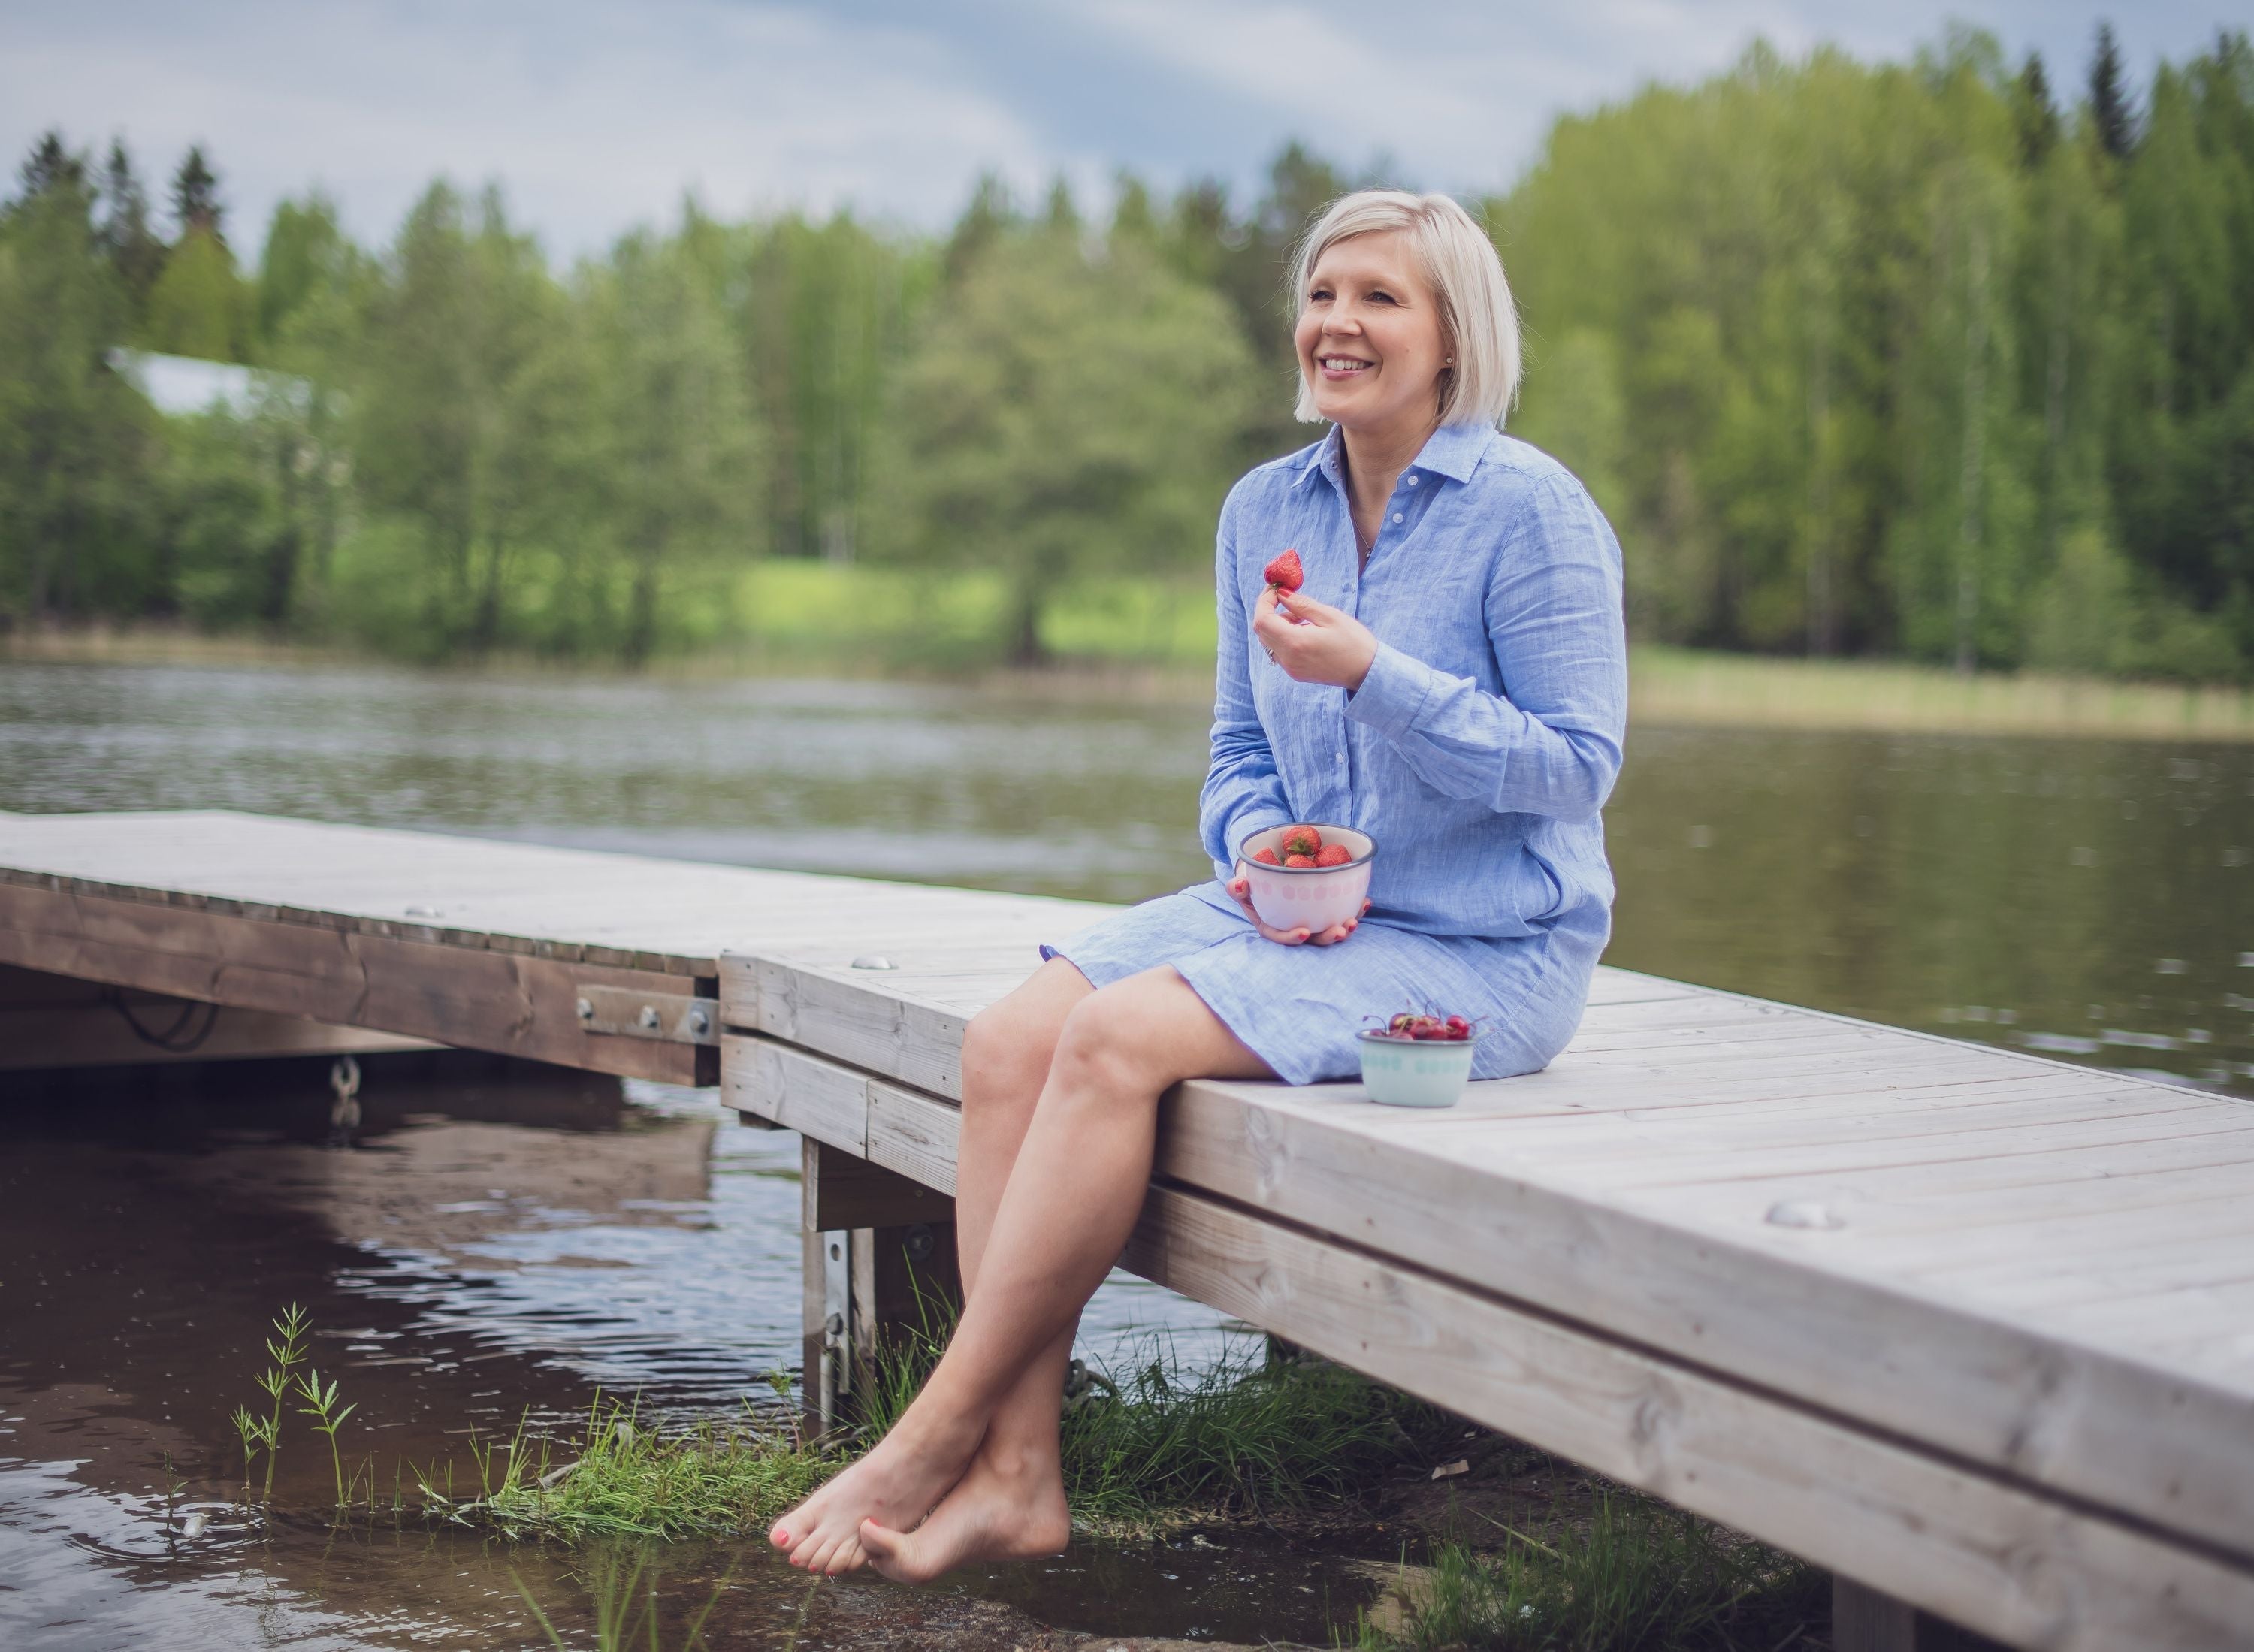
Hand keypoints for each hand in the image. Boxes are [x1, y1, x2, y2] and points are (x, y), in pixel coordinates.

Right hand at [1227, 871, 1370, 946]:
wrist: (1267, 871)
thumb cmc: (1252, 879)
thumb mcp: (1241, 882)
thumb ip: (1237, 886)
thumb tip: (1239, 884)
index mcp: (1272, 925)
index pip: (1281, 935)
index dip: (1293, 938)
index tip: (1304, 932)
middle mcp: (1294, 926)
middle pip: (1312, 938)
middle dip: (1328, 936)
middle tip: (1341, 930)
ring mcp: (1312, 919)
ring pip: (1329, 928)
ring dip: (1345, 927)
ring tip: (1355, 921)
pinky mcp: (1325, 909)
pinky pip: (1341, 912)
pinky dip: (1354, 909)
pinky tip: (1365, 902)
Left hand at [1253, 586, 1378, 689]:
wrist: (1368, 672)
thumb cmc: (1354, 642)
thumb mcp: (1329, 616)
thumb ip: (1301, 604)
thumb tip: (1281, 593)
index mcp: (1295, 643)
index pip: (1262, 620)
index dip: (1264, 601)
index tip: (1276, 589)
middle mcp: (1288, 659)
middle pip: (1262, 631)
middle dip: (1269, 610)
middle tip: (1288, 597)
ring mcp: (1290, 669)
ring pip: (1268, 641)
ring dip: (1278, 624)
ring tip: (1303, 617)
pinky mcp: (1295, 673)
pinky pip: (1278, 651)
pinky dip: (1284, 636)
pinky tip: (1305, 631)